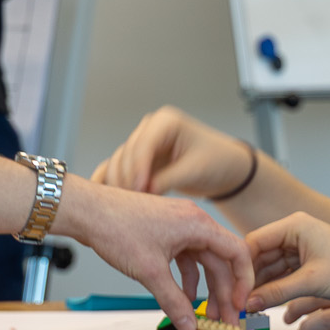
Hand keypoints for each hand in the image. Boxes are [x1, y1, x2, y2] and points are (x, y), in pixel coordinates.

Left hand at [54, 177, 252, 326]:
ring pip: (204, 260)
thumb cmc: (117, 229)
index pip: (238, 253)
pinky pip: (186, 257)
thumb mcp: (150, 271)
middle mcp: (193, 222)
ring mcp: (179, 226)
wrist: (88, 211)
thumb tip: (191, 326)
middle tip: (225, 321)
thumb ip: (174, 301)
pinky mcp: (165, 231)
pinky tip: (184, 297)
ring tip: (206, 314)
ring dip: (207, 288)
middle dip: (224, 292)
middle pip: (221, 261)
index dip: (243, 282)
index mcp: (198, 225)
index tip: (239, 306)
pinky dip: (188, 278)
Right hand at [92, 106, 253, 198]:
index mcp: (166, 122)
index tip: (140, 189)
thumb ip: (167, 179)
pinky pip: (118, 170)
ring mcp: (141, 143)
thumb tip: (143, 191)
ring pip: (118, 163)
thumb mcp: (194, 170)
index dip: (138, 167)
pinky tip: (106, 199)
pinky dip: (111, 183)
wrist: (224, 168)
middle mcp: (149, 129)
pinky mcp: (138, 160)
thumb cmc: (216, 162)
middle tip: (131, 204)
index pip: (143, 143)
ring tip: (126, 206)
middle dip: (127, 179)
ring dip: (119, 184)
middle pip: (127, 154)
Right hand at [245, 212, 329, 312]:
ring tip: (246, 309)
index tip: (232, 289)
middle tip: (235, 303)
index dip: (241, 266)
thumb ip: (276, 292)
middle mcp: (295, 234)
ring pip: (270, 269)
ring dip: (260, 288)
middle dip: (249, 280)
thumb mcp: (312, 282)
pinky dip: (274, 291)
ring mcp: (301, 250)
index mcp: (294, 226)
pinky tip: (263, 306)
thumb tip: (248, 303)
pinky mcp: (307, 266)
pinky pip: (283, 277)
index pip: (255, 242)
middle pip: (260, 256)